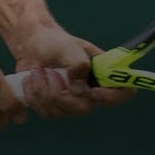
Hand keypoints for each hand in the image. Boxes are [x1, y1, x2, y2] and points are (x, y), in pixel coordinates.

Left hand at [9, 25, 134, 115]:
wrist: (32, 45)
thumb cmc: (54, 42)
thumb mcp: (68, 46)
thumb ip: (78, 64)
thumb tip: (77, 89)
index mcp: (103, 75)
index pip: (124, 92)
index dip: (113, 97)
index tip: (93, 91)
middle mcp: (91, 93)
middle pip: (82, 108)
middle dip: (58, 91)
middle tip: (49, 71)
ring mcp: (73, 103)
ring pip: (60, 111)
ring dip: (41, 88)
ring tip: (37, 70)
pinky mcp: (55, 108)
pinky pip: (45, 112)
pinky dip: (33, 94)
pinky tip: (30, 79)